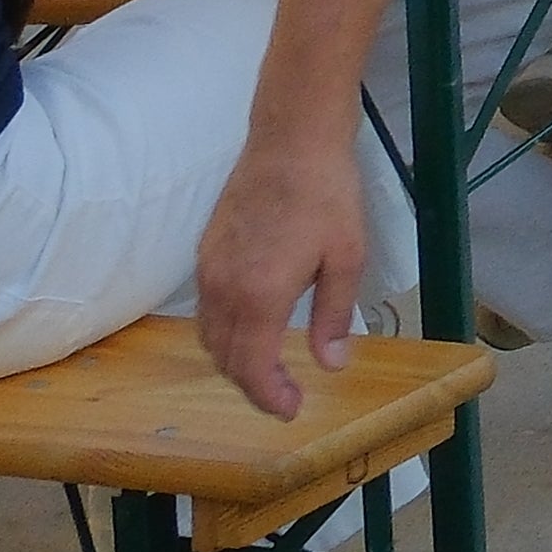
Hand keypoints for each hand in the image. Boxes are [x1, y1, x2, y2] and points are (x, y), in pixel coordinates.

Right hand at [195, 127, 374, 417]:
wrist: (291, 142)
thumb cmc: (328, 197)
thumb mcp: (346, 258)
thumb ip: (334, 316)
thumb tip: (331, 365)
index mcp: (259, 296)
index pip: (252, 368)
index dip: (269, 396)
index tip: (290, 410)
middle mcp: (224, 290)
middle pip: (226, 358)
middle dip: (252, 384)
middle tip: (283, 395)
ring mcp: (208, 271)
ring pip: (209, 337)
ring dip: (234, 360)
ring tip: (268, 368)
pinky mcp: (205, 254)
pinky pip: (205, 310)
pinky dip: (223, 332)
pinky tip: (250, 328)